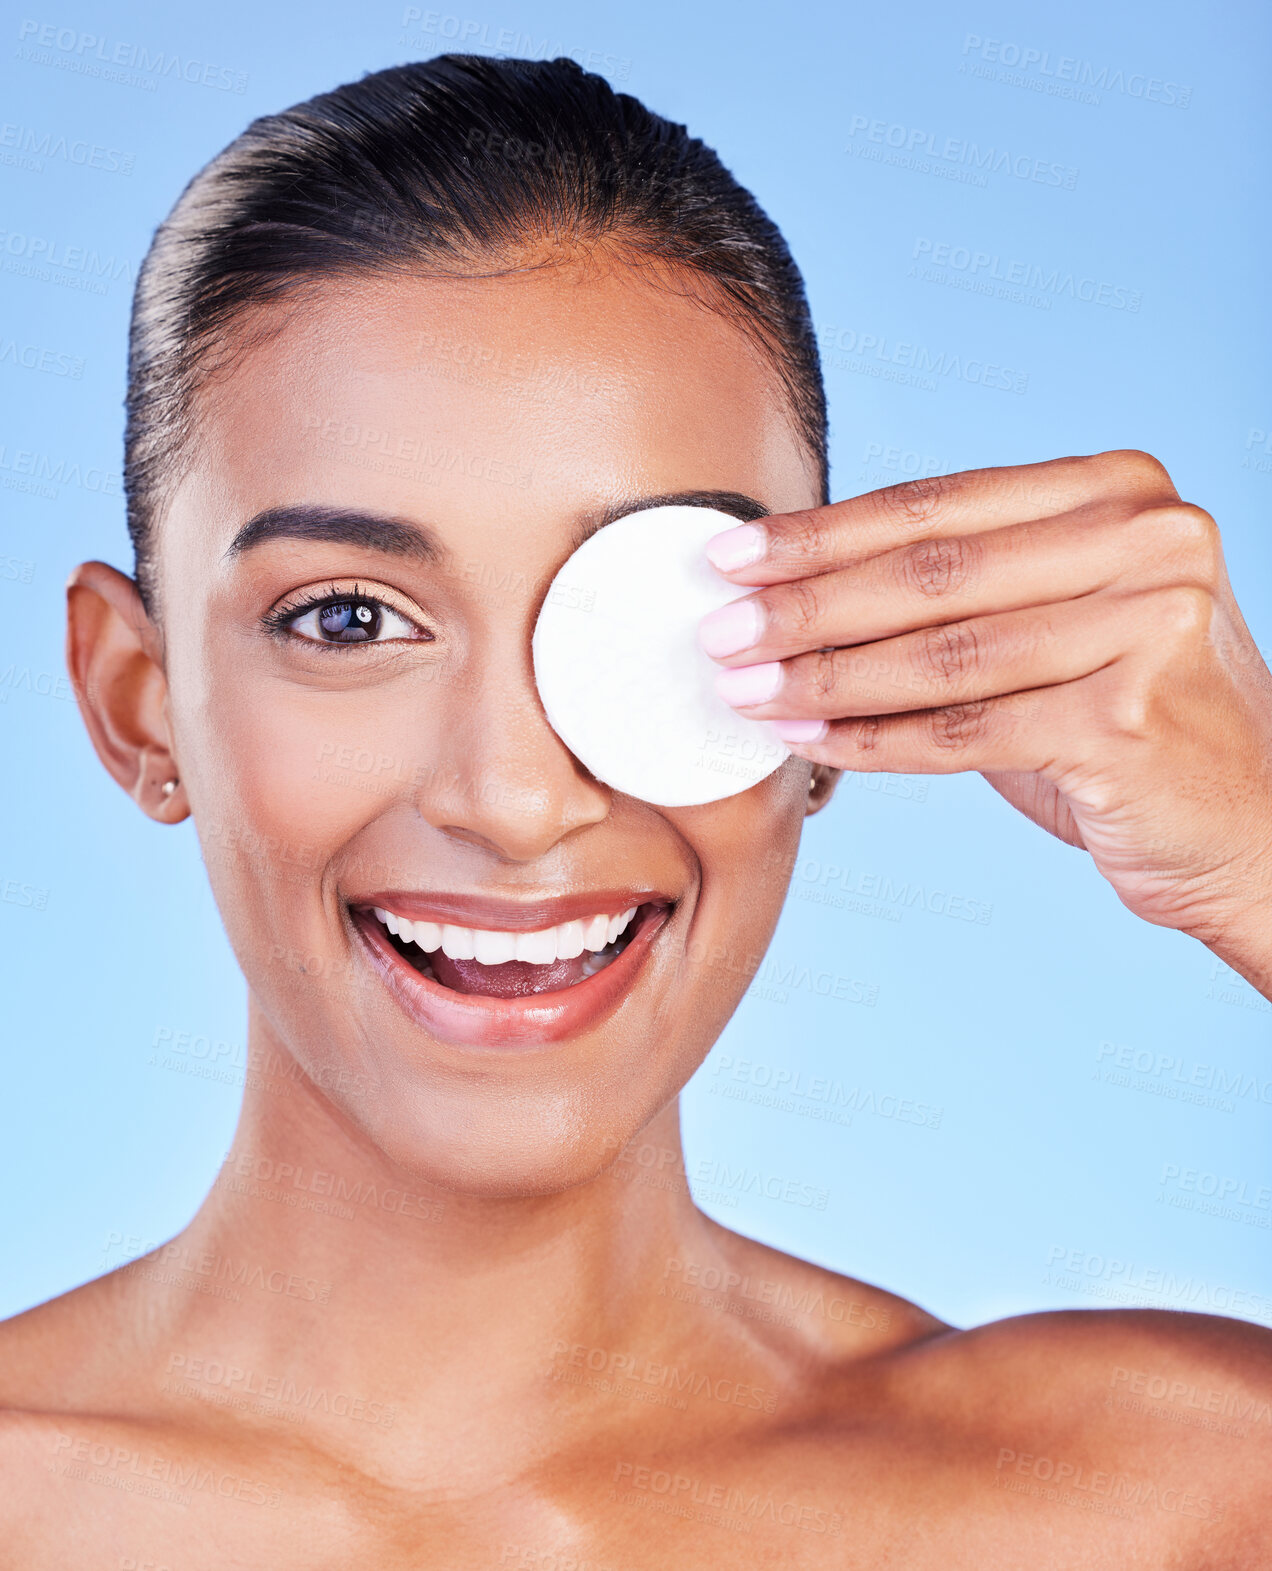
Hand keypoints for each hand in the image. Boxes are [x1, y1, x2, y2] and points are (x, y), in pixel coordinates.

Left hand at [698, 452, 1271, 989]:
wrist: (1252, 826)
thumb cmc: (1131, 722)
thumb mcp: (1057, 628)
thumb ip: (961, 596)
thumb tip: (799, 591)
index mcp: (1121, 493)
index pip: (939, 505)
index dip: (824, 532)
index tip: (733, 555)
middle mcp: (1145, 541)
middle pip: (931, 573)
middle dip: (805, 603)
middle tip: (718, 626)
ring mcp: (1146, 626)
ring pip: (939, 654)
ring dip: (822, 676)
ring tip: (742, 688)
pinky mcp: (1128, 719)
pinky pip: (964, 731)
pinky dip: (873, 741)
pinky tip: (807, 743)